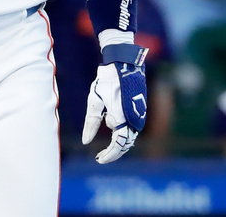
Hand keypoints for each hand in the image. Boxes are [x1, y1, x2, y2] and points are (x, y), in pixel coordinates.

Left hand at [83, 47, 147, 163]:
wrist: (124, 67)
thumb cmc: (106, 82)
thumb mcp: (94, 101)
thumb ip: (91, 122)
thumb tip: (86, 142)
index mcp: (122, 118)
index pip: (118, 145)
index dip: (109, 155)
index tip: (99, 160)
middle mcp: (134, 120)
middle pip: (125, 144)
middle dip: (113, 152)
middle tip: (99, 157)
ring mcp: (139, 117)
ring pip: (129, 138)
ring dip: (118, 143)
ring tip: (104, 143)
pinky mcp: (140, 113)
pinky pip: (131, 129)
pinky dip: (121, 133)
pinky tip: (111, 125)